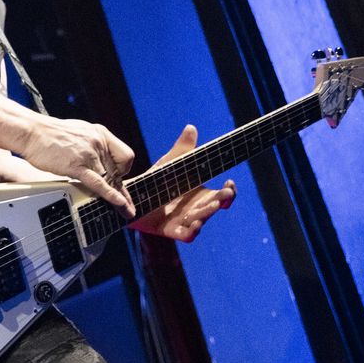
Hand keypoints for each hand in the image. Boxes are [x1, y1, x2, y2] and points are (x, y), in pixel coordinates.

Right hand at [19, 115, 135, 217]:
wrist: (32, 132)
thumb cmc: (50, 134)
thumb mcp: (79, 132)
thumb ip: (92, 145)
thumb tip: (97, 159)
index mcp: (100, 134)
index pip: (125, 155)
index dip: (124, 170)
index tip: (119, 179)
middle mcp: (98, 143)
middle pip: (119, 172)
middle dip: (124, 191)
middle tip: (130, 206)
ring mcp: (88, 154)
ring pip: (111, 180)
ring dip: (121, 198)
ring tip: (126, 212)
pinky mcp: (77, 166)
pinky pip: (98, 183)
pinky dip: (110, 195)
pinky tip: (119, 203)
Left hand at [134, 124, 235, 241]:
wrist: (134, 197)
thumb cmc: (157, 180)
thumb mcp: (170, 163)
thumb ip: (182, 148)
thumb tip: (191, 127)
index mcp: (201, 192)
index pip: (222, 193)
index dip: (230, 190)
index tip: (230, 182)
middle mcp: (197, 208)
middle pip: (215, 206)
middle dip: (222, 201)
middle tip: (225, 195)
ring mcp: (186, 220)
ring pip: (202, 220)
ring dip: (207, 215)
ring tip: (210, 208)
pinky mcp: (172, 230)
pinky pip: (186, 235)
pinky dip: (191, 232)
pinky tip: (194, 226)